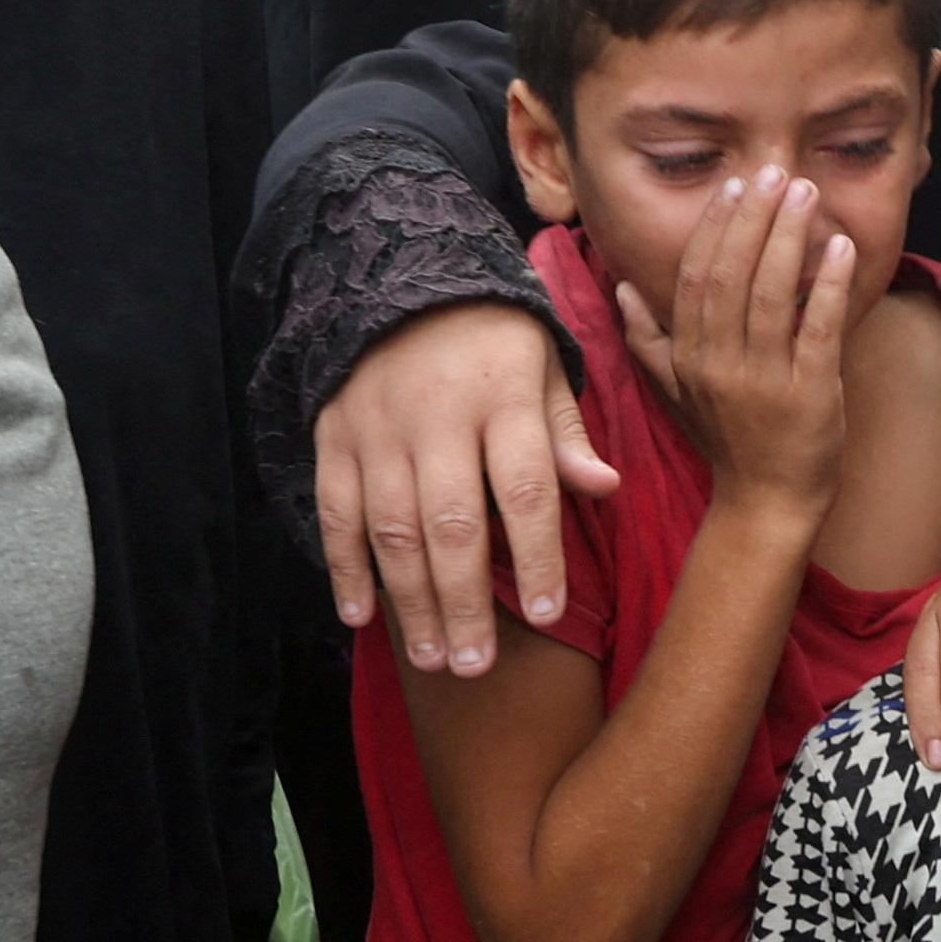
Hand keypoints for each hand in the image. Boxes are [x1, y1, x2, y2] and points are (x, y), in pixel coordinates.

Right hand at [313, 299, 613, 675]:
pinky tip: (360, 618)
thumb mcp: (545, 367)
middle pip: (453, 524)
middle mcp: (438, 417)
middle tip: (476, 668)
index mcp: (504, 398)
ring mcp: (379, 429)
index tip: (544, 615)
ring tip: (433, 659)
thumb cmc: (493, 339)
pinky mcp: (335, 436)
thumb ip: (567, 436)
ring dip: (410, 601)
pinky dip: (343, 568)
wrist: (400, 274)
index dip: (536, 557)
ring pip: (392, 529)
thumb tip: (606, 489)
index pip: (525, 490)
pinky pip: (335, 512)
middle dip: (465, 603)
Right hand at [610, 167, 857, 519]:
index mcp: (689, 357)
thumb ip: (648, 340)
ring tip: (805, 193)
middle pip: (730, 275)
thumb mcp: (676, 392)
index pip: (696, 278)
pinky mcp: (808, 395)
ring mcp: (763, 380)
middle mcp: (719, 364)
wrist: (766, 505)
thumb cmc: (727, 442)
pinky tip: (840, 248)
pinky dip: (828, 285)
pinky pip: (816, 329)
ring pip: (770, 294)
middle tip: (775, 172)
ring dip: (788, 238)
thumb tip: (622, 288)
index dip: (714, 228)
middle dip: (753, 218)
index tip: (735, 187)